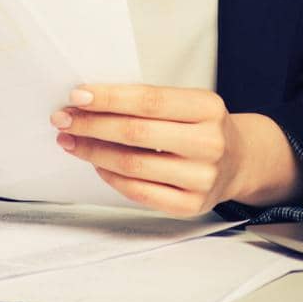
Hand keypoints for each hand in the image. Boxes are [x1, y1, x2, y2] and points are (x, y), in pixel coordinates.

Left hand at [50, 84, 252, 217]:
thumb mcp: (188, 104)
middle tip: (63, 119)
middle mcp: (209, 143)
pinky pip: (139, 192)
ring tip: (71, 141)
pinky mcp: (191, 205)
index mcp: (207, 108)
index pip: (149, 100)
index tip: (77, 96)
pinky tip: (97, 164)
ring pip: (132, 165)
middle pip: (136, 133)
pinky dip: (111, 176)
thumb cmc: (202, 127)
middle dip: (92, 125)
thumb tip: (89, 103)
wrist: (239, 161)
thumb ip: (148, 104)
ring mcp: (202, 178)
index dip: (109, 98)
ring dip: (93, 152)